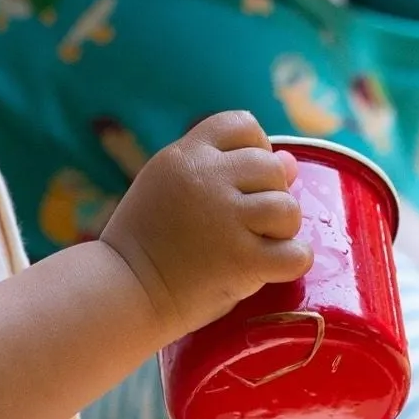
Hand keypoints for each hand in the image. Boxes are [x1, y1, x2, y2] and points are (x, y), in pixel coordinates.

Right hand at [100, 111, 311, 338]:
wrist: (122, 293)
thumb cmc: (147, 242)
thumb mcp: (171, 187)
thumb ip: (225, 169)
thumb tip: (291, 162)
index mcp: (185, 154)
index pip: (243, 125)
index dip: (255, 149)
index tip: (241, 181)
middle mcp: (205, 177)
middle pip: (272, 167)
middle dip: (269, 194)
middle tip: (245, 223)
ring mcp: (224, 217)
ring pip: (288, 207)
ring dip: (281, 229)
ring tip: (255, 244)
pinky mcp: (240, 259)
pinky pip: (297, 253)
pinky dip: (292, 262)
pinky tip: (269, 268)